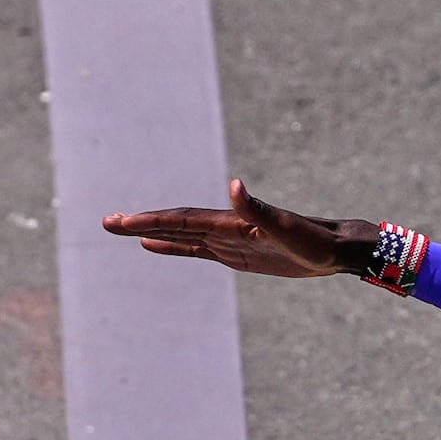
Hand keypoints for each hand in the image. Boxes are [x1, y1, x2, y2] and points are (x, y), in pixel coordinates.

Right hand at [100, 179, 368, 279]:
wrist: (333, 249)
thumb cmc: (313, 240)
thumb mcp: (286, 228)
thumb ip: (258, 209)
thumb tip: (234, 184)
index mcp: (230, 222)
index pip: (182, 221)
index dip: (150, 222)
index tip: (122, 223)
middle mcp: (224, 228)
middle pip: (174, 225)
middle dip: (140, 224)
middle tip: (107, 223)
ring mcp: (228, 241)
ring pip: (180, 235)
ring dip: (150, 233)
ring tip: (120, 230)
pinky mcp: (235, 254)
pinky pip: (196, 250)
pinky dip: (173, 247)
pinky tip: (154, 246)